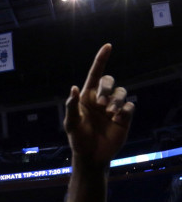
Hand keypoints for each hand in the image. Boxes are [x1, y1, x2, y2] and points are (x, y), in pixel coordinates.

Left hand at [64, 44, 133, 166]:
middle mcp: (101, 99)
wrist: (91, 155)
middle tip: (100, 105)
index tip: (108, 46)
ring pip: (121, 92)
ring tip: (109, 113)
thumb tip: (74, 88)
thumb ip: (72, 106)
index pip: (95, 74)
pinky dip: (124, 109)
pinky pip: (130, 105)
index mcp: (87, 96)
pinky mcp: (125, 117)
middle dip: (106, 88)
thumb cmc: (78, 138)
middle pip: (109, 81)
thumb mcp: (71, 123)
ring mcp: (114, 107)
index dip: (101, 60)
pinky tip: (117, 119)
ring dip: (115, 100)